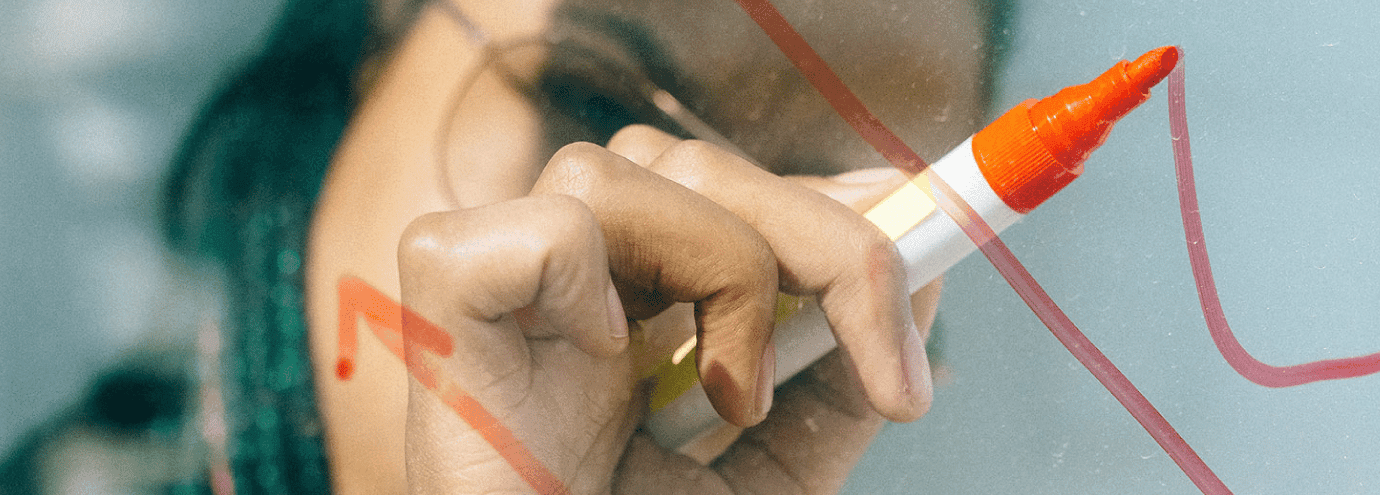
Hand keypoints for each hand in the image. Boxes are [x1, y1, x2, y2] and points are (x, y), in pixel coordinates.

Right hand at [394, 125, 940, 493]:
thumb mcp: (770, 476)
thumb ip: (833, 383)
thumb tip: (921, 277)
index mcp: (628, 305)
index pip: (729, 190)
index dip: (828, 198)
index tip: (934, 241)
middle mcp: (563, 279)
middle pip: (694, 160)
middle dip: (828, 245)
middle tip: (891, 377)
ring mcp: (500, 281)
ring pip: (627, 169)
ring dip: (723, 276)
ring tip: (729, 399)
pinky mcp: (445, 299)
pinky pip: (548, 227)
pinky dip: (594, 284)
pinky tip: (603, 365)